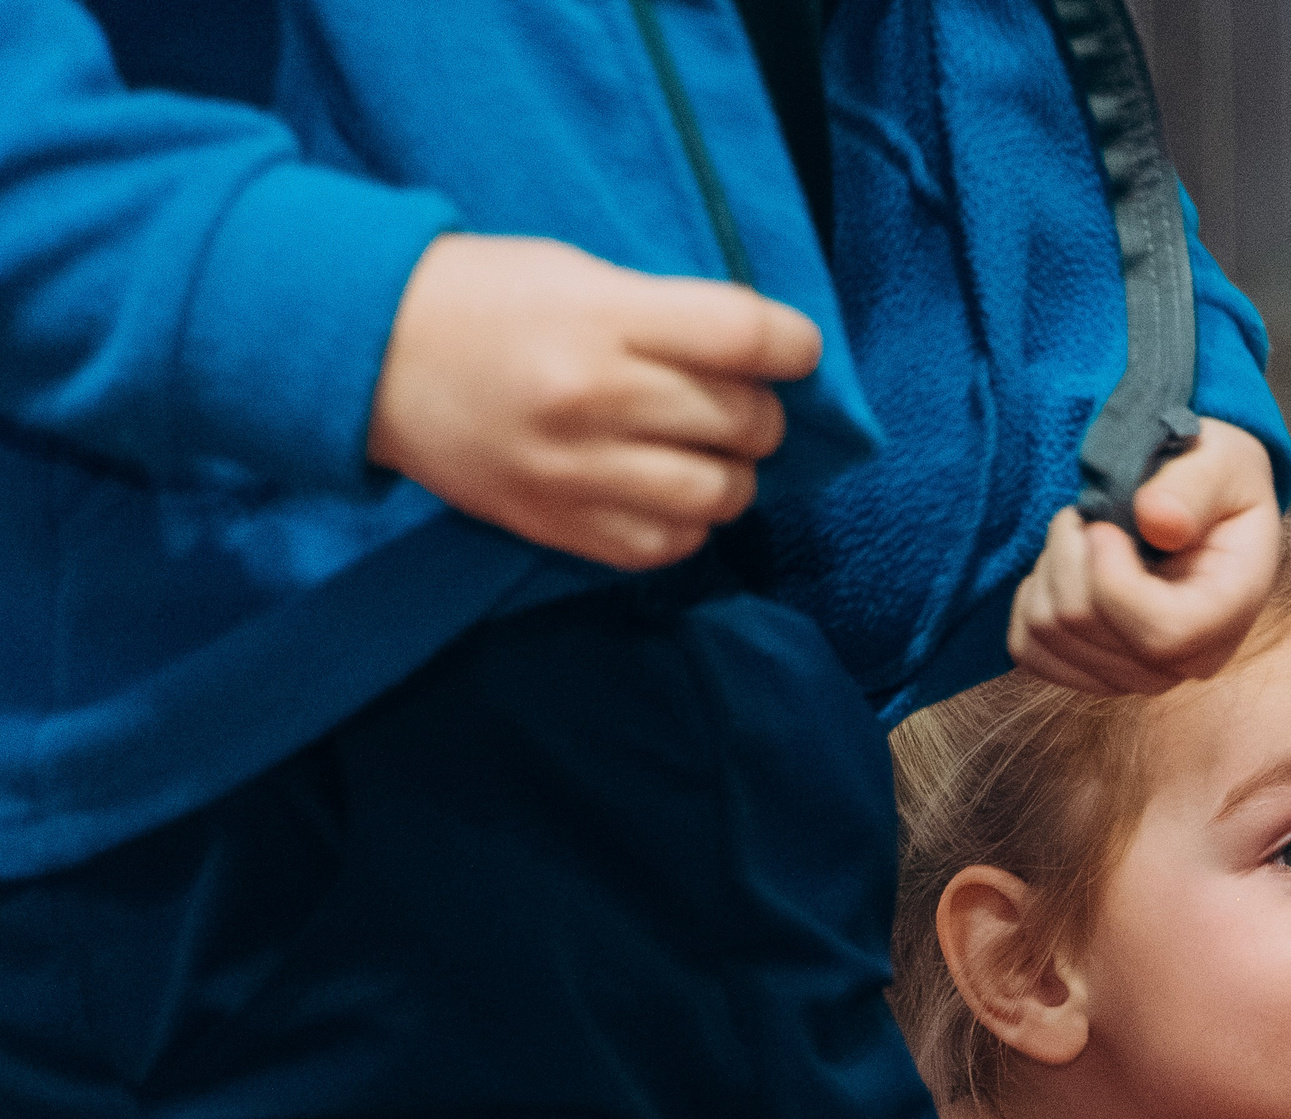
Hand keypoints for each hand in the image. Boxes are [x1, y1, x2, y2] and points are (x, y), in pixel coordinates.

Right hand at [366, 234, 821, 569]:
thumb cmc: (485, 299)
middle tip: (732, 403)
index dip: (794, 346)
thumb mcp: (579, 274)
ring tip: (704, 454)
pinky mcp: (555, 526)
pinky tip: (666, 494)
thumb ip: (669, 314)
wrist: (367, 353)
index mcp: (603, 318)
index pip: (745, 336)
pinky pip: (666, 545)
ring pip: (719, 494)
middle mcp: (595, 398)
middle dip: (758, 413)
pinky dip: (686, 523)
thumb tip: (763, 358)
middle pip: (743, 421)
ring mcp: (575, 471)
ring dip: (731, 475)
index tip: (795, 351)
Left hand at [1007, 417, 1280, 694]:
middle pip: (1087, 626)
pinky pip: (1029, 649)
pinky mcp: (1091, 673)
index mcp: (1228, 612)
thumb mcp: (1223, 462)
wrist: (1206, 510)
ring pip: (1049, 632)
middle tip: (1093, 513)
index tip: (1102, 525)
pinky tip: (1066, 571)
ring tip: (1083, 537)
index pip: (1163, 634)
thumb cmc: (1218, 482)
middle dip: (1071, 553)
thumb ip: (1195, 486)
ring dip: (1050, 568)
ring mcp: (1137, 675)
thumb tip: (1157, 521)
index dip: (1112, 579)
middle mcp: (1185, 660)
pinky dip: (1031, 600)